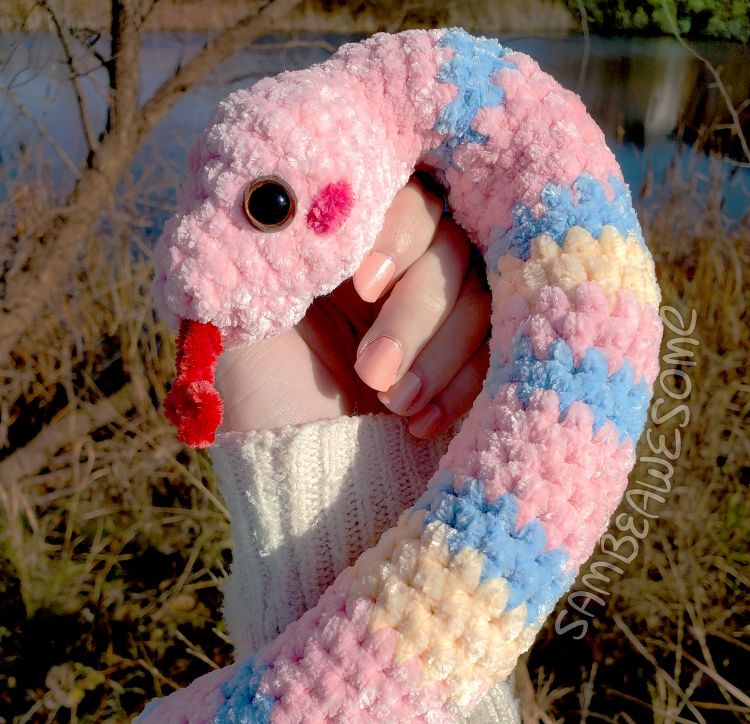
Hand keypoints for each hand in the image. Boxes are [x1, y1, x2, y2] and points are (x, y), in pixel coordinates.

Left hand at [214, 171, 490, 438]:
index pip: (402, 196)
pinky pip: (498, 355)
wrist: (290, 475)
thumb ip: (271, 241)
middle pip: (453, 247)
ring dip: (439, 354)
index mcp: (345, 239)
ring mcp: (439, 316)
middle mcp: (398, 267)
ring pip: (481, 301)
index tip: (361, 284)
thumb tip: (299, 188)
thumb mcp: (243, 308)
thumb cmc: (258, 395)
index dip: (396, 231)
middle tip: (371, 371)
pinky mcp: (467, 362)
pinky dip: (462, 387)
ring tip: (392, 403)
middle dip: (415, 312)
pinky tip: (418, 423)